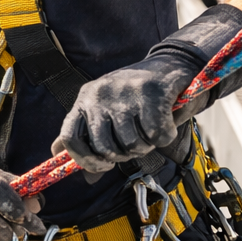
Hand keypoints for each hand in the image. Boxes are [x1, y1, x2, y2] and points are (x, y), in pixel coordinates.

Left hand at [54, 56, 193, 171]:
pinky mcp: (151, 93)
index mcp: (84, 99)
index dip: (84, 160)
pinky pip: (156, 135)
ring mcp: (124, 93)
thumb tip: (87, 176)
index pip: (69, 137)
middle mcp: (100, 94)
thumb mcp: (107, 111)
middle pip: (104, 147)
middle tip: (136, 145)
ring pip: (132, 144)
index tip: (104, 166)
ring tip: (150, 131)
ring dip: (146, 146)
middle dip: (124, 155)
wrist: (172, 64)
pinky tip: (166, 124)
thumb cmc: (136, 96)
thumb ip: (92, 139)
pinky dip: (165, 136)